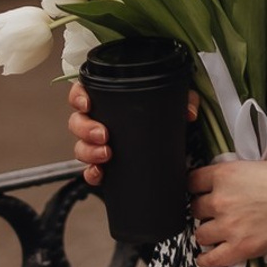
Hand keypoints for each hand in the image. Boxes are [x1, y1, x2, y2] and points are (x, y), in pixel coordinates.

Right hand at [67, 83, 203, 190]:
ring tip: (106, 154)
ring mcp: (98, 145)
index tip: (87, 104)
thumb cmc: (162, 120)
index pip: (83, 93)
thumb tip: (188, 112)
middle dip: (86, 129)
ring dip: (89, 151)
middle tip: (104, 135)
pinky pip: (89, 171)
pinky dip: (92, 173)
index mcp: (109, 102)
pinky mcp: (104, 166)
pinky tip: (100, 173)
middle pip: (78, 122)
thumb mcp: (173, 105)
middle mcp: (99, 122)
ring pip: (81, 146)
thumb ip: (183, 100)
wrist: (172, 153)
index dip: (79, 96)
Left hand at [190, 153, 266, 266]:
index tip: (201, 191)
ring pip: (200, 233)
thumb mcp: (261, 163)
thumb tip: (236, 180)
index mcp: (224, 174)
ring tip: (219, 232)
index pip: (192, 181)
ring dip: (208, 233)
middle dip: (205, 210)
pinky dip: (206, 260)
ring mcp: (228, 226)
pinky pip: (211, 259)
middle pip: (195, 208)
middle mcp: (220, 200)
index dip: (196, 187)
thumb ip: (239, 173)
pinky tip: (207, 258)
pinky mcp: (240, 248)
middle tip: (217, 212)